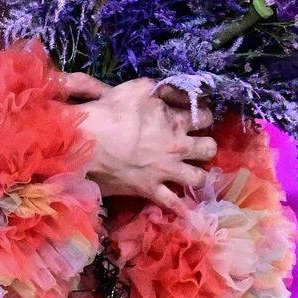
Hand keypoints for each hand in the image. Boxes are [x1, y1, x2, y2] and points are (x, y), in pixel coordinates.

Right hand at [66, 76, 216, 209]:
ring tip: (192, 172)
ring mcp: (166, 171)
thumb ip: (159, 88)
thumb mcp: (137, 88)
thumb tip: (172, 90)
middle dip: (207, 145)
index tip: (200, 116)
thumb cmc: (110, 112)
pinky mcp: (151, 190)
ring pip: (198, 178)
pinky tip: (186, 209)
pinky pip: (172, 204)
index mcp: (175, 120)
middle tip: (198, 144)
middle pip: (209, 149)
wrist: (87, 142)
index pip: (206, 117)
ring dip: (198, 174)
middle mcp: (177, 147)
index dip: (206, 115)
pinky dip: (180, 208)